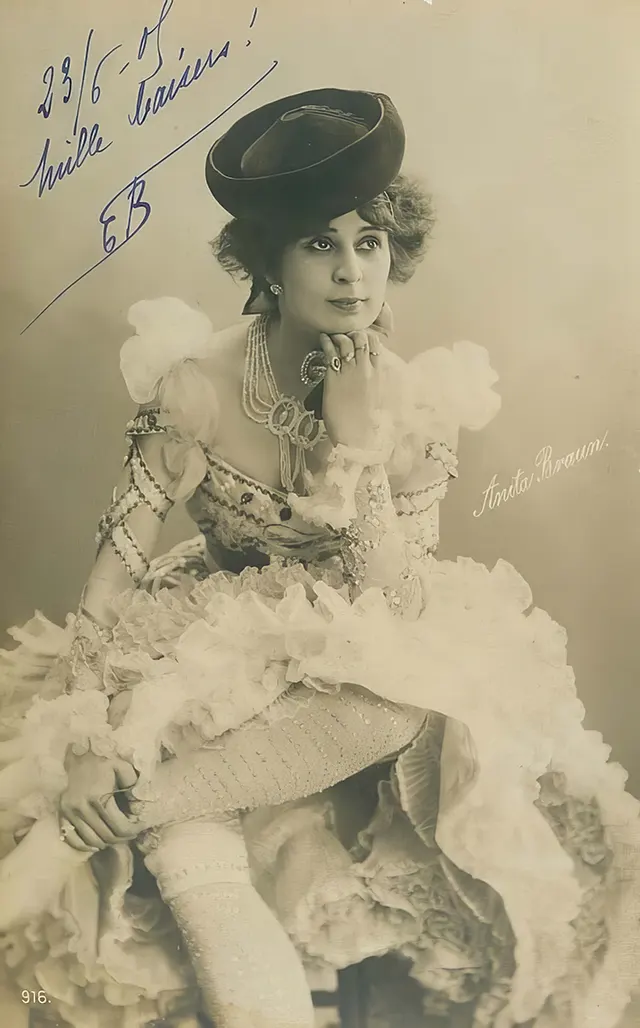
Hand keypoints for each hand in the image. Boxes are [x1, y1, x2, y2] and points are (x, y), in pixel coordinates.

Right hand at [59, 751, 139, 851]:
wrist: (80, 754)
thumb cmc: (105, 761)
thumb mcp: (124, 768)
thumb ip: (134, 786)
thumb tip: (138, 808)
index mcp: (98, 796)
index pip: (119, 826)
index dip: (133, 830)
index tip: (140, 827)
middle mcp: (81, 807)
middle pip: (106, 836)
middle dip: (122, 838)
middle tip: (131, 832)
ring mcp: (69, 812)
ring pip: (91, 841)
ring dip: (106, 843)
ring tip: (117, 836)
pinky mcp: (61, 814)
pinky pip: (72, 839)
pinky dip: (86, 845)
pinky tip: (97, 843)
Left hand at [320, 303, 392, 449]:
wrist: (354, 435)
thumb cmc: (363, 419)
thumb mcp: (375, 396)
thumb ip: (373, 380)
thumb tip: (370, 369)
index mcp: (377, 374)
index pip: (375, 345)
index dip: (366, 337)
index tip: (358, 337)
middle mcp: (365, 370)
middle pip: (361, 339)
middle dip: (352, 333)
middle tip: (343, 334)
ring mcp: (349, 372)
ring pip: (345, 342)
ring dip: (338, 336)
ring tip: (332, 336)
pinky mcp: (333, 377)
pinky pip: (330, 352)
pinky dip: (326, 342)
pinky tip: (322, 338)